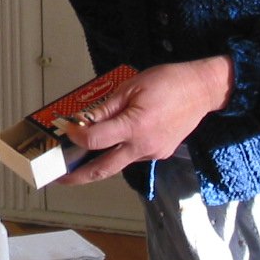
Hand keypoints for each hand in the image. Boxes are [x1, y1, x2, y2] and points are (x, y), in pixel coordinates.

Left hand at [54, 56, 232, 185]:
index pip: (96, 141)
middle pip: (103, 170)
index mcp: (135, 127)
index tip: (67, 130)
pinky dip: (118, 152)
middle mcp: (143, 146)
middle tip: (58, 177)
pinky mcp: (160, 153)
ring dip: (98, 163)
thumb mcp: (131, 87)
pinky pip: (133, 156)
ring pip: (118, 163)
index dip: (77, 137)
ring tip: (79, 158)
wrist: (201, 90)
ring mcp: (153, 153)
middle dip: (77, 177)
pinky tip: (112, 142)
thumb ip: (106, 108)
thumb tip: (84, 120)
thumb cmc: (168, 82)